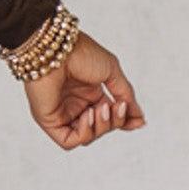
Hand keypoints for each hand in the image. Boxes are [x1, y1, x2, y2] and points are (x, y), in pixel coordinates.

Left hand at [21, 29, 147, 149]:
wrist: (57, 48)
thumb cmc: (81, 52)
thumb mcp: (112, 73)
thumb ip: (126, 96)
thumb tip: (139, 118)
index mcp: (89, 92)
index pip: (109, 116)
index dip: (124, 121)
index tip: (139, 121)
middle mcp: (75, 104)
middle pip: (101, 128)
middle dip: (114, 122)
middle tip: (116, 106)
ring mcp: (62, 113)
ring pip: (87, 137)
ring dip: (101, 127)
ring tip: (101, 108)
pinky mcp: (49, 121)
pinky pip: (69, 141)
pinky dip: (84, 133)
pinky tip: (88, 115)